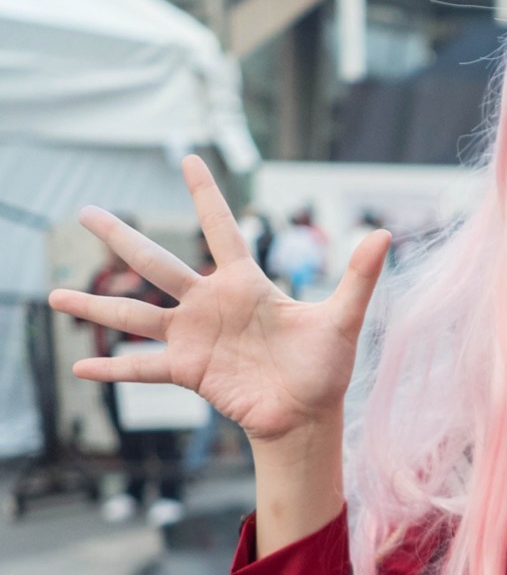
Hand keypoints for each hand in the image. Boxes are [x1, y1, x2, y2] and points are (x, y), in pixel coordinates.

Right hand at [49, 155, 389, 445]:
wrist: (308, 417)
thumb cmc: (324, 368)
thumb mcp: (341, 320)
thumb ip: (358, 277)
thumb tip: (384, 233)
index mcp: (245, 284)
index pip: (222, 229)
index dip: (207, 195)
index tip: (189, 158)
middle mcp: (211, 305)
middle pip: (158, 262)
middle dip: (121, 238)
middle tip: (84, 211)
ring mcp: (194, 337)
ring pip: (136, 313)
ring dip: (96, 303)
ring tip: (55, 293)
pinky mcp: (188, 371)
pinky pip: (143, 368)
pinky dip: (113, 367)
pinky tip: (80, 364)